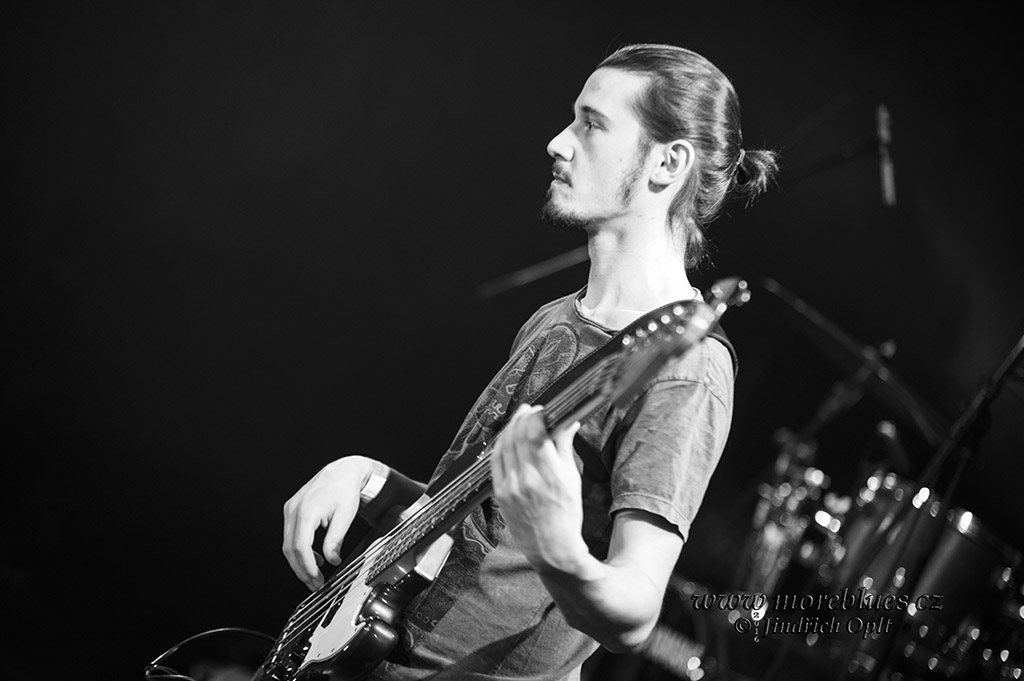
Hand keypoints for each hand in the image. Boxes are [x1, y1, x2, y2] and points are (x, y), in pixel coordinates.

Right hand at [282, 455, 374, 589]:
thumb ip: (335, 541)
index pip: (300, 547)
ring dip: (300, 562)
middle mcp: (293, 510)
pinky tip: (314, 558)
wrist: (342, 471)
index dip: (307, 568)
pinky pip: (291, 535)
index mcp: (306, 512)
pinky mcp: (291, 509)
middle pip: (290, 549)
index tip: (316, 580)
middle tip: (315, 584)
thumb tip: (333, 561)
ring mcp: (290, 509)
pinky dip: (300, 549)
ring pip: (288, 544)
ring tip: (315, 575)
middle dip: (302, 570)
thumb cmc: (345, 490)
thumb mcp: (345, 518)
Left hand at [491, 405, 587, 572]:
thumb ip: (566, 447)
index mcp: (550, 474)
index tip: (544, 410)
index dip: (537, 415)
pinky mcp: (499, 493)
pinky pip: (495, 460)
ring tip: (520, 418)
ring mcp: (510, 486)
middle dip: (524, 416)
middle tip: (532, 410)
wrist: (552, 549)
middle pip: (519, 434)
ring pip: (505, 444)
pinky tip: (508, 437)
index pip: (536, 432)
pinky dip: (501, 444)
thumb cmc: (566, 516)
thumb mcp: (573, 480)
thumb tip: (568, 422)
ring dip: (512, 427)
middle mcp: (527, 479)